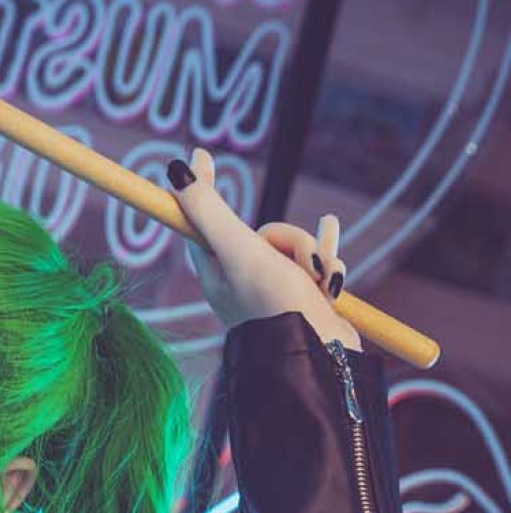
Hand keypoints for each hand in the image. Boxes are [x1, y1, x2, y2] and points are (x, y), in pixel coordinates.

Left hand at [168, 147, 361, 351]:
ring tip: (318, 284)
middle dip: (290, 239)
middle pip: (265, 230)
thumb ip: (210, 211)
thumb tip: (176, 170)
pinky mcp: (303, 298)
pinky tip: (334, 277)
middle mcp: (242, 280)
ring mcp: (273, 290)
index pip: (202, 220)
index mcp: (217, 271)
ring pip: (296, 245)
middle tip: (292, 265)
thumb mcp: (239, 251)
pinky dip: (329, 267)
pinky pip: (319, 263)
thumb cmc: (273, 307)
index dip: (201, 188)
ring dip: (314, 256)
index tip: (202, 155)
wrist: (318, 357)